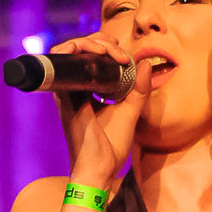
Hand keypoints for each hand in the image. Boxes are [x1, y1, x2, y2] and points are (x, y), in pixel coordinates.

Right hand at [49, 32, 153, 193]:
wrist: (98, 170)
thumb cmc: (111, 148)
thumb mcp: (130, 113)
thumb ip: (138, 90)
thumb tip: (146, 63)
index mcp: (87, 92)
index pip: (90, 59)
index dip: (106, 48)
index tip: (124, 57)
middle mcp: (74, 89)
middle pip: (80, 51)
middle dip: (100, 41)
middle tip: (119, 52)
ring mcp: (67, 91)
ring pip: (72, 52)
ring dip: (92, 43)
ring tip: (112, 50)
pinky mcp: (65, 96)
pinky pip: (67, 64)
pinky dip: (81, 51)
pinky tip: (100, 53)